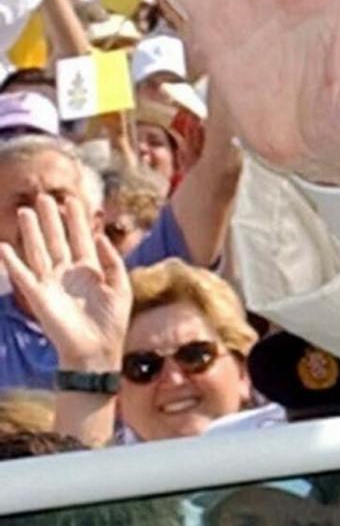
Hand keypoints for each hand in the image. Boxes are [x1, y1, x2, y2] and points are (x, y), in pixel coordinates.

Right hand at [0, 195, 130, 371]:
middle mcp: (68, 273)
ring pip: (39, 250)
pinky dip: (13, 261)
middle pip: (57, 239)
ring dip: (32, 232)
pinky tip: (5, 246)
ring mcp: (51, 283)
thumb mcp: (121, 287)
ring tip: (25, 211)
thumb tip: (102, 236)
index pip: (82, 239)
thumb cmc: (112, 322)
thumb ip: (113, 261)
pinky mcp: (38, 296)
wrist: (96, 350)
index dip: (77, 220)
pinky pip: (22, 274)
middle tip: (44, 197)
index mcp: (90, 270)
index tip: (73, 199)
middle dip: (51, 219)